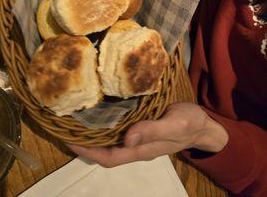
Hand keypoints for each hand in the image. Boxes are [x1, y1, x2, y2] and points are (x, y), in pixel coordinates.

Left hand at [68, 102, 227, 167]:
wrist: (203, 124)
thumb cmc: (190, 123)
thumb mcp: (174, 124)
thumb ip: (152, 130)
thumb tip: (127, 139)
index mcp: (142, 149)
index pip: (109, 156)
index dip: (88, 151)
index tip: (68, 139)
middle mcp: (136, 146)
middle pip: (105, 150)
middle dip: (85, 143)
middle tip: (65, 125)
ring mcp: (139, 137)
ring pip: (111, 140)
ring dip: (93, 133)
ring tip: (76, 117)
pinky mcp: (142, 126)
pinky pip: (119, 129)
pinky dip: (106, 123)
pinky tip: (99, 111)